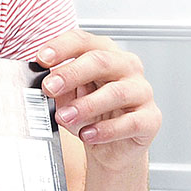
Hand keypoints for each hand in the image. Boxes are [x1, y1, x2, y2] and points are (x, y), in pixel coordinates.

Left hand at [37, 30, 160, 169]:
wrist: (113, 148)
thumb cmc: (92, 116)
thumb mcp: (69, 97)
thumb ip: (57, 87)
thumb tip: (40, 83)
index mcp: (106, 54)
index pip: (84, 41)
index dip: (62, 47)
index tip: (41, 59)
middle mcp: (127, 67)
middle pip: (101, 61)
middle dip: (72, 73)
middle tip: (50, 87)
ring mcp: (142, 92)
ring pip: (116, 92)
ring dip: (86, 105)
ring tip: (65, 117)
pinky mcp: (150, 118)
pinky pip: (130, 122)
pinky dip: (106, 130)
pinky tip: (88, 134)